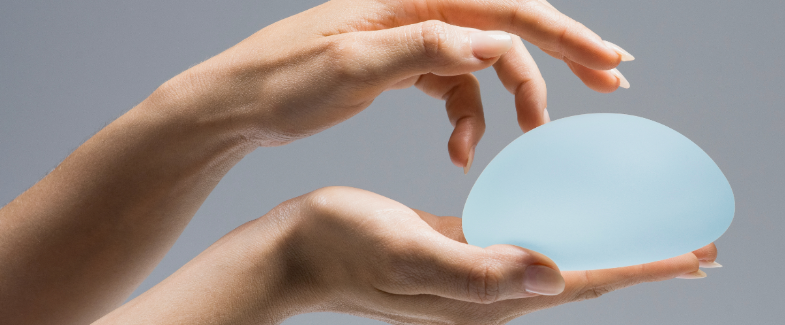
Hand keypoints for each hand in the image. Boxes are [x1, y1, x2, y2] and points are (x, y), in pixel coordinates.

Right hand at [97, 187, 714, 323]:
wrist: (298, 249)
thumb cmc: (344, 246)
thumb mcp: (408, 253)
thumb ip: (478, 270)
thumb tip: (552, 270)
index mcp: (487, 296)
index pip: (583, 280)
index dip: (642, 267)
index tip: (696, 255)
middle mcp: (490, 292)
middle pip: (584, 274)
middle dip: (640, 260)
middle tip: (695, 245)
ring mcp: (475, 273)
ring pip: (560, 255)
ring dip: (607, 245)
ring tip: (646, 233)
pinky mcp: (460, 250)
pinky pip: (525, 237)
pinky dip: (559, 225)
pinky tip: (568, 213)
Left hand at [151, 0, 634, 170]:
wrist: (239, 103)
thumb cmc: (280, 79)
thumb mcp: (350, 64)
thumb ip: (422, 48)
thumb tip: (488, 43)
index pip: (504, 8)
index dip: (562, 32)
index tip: (608, 61)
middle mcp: (418, 11)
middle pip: (507, 25)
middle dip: (558, 56)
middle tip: (608, 80)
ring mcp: (411, 39)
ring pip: (483, 64)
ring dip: (504, 104)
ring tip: (514, 140)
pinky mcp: (401, 66)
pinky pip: (453, 88)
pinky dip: (465, 118)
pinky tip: (460, 148)